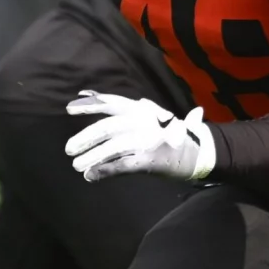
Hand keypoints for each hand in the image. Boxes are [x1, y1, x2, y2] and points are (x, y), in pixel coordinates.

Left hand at [65, 91, 215, 182]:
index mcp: (143, 110)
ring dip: (92, 157)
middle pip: (109, 127)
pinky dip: (104, 170)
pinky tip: (90, 175)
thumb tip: (86, 93)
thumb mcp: (147, 115)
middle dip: (85, 138)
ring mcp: (149, 141)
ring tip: (77, 165)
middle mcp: (145, 122)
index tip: (69, 108)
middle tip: (68, 149)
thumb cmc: (170, 134)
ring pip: (113, 147)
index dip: (91, 105)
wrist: (200, 152)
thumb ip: (118, 108)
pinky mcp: (151, 160)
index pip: (113, 103)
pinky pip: (122, 165)